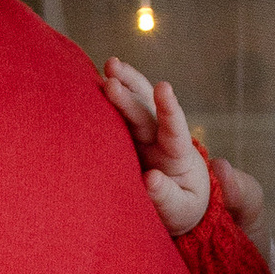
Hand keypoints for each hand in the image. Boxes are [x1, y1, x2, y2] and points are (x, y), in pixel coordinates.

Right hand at [101, 61, 211, 230]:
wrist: (175, 203)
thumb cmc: (180, 208)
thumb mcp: (179, 210)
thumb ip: (166, 197)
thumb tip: (150, 179)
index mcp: (178, 155)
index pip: (175, 130)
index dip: (169, 108)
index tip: (163, 88)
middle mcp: (161, 138)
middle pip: (146, 112)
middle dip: (130, 93)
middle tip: (111, 77)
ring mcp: (144, 134)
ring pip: (136, 103)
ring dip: (124, 82)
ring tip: (110, 63)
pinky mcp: (128, 136)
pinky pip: (119, 114)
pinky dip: (109, 97)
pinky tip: (94, 80)